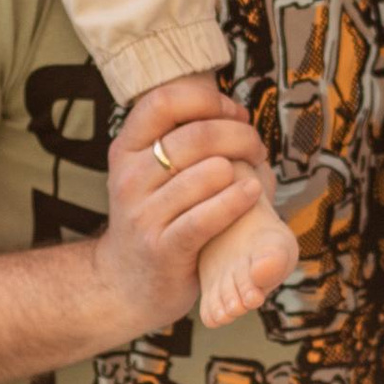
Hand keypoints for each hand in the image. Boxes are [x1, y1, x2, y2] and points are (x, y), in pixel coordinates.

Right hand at [89, 80, 271, 336]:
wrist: (127, 283)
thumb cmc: (158, 217)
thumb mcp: (153, 173)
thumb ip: (185, 141)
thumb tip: (239, 113)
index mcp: (127, 149)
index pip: (164, 101)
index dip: (209, 100)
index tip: (235, 114)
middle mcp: (130, 177)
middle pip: (195, 136)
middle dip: (239, 136)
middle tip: (256, 149)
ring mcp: (143, 214)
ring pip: (207, 173)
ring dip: (242, 169)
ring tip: (256, 175)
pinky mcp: (163, 247)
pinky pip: (207, 216)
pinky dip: (237, 200)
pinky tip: (253, 193)